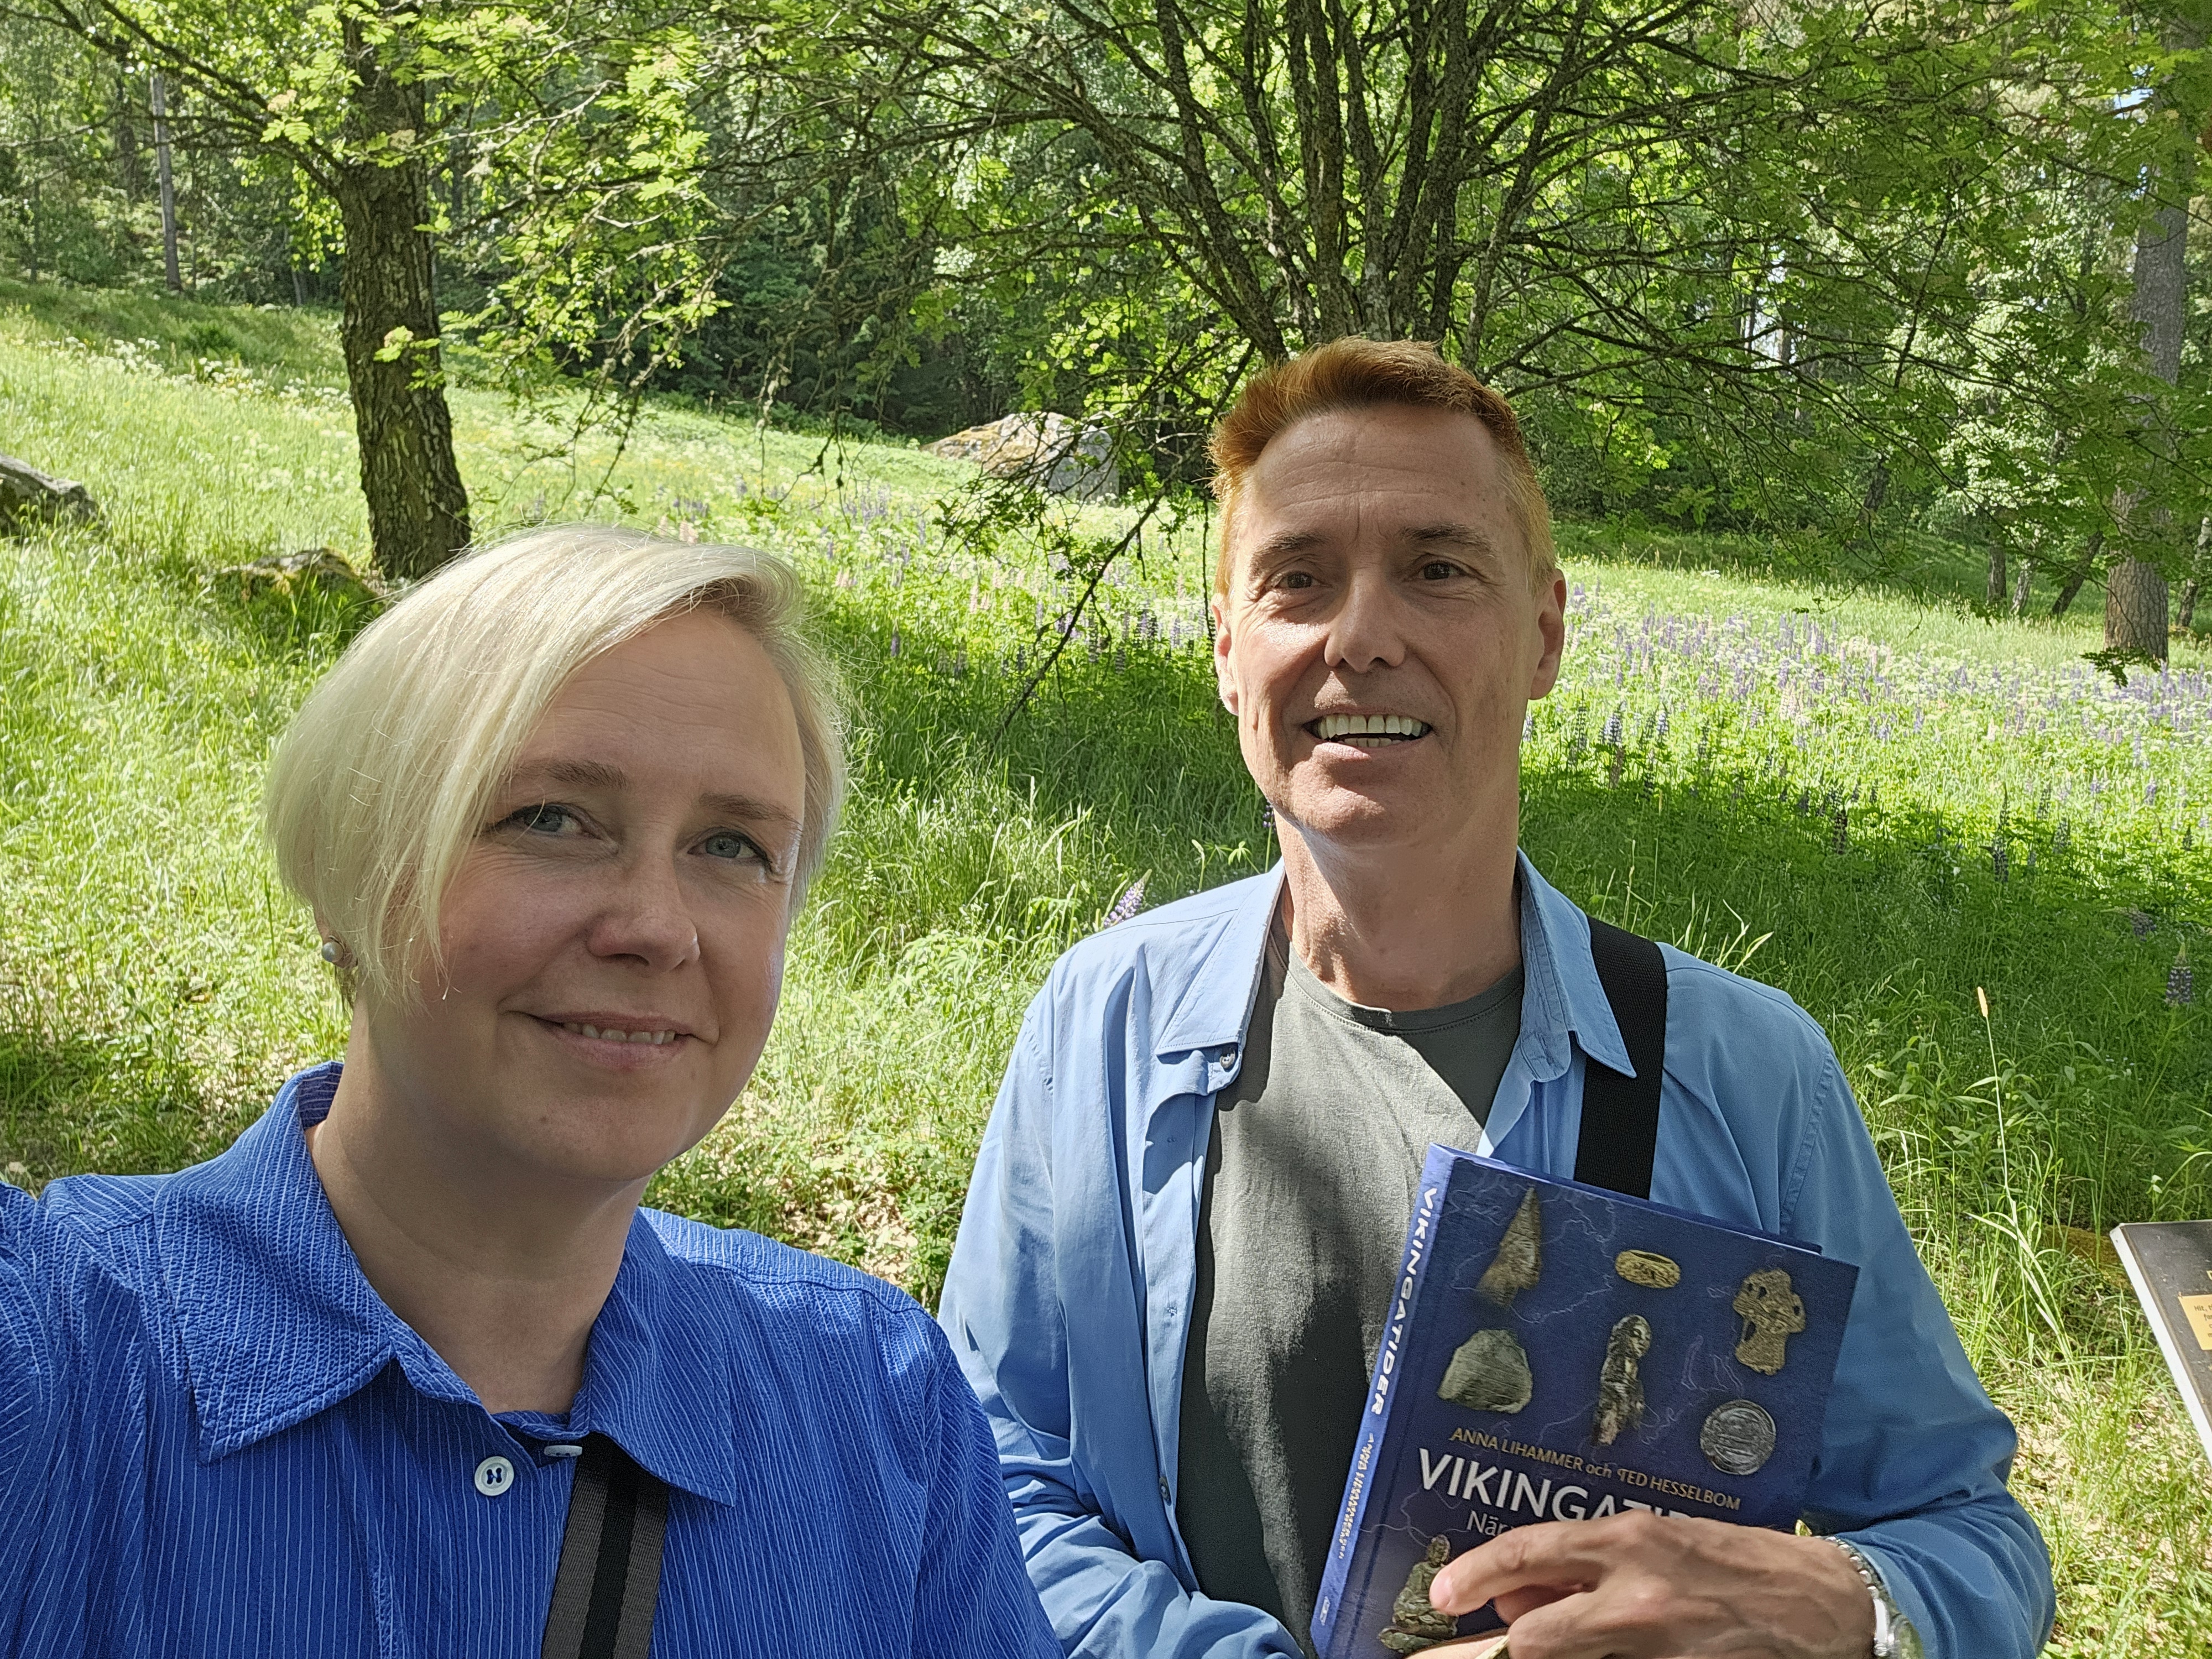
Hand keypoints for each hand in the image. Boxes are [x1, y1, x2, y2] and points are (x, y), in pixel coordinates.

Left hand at [1425, 1512, 1875, 1657]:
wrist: (1823, 1603)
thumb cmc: (1736, 1560)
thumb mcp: (1656, 1540)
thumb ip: (1586, 1564)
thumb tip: (1520, 1590)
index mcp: (1629, 1541)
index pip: (1529, 1554)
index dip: (1476, 1575)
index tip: (1442, 1594)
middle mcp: (1636, 1597)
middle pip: (1535, 1639)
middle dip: (1501, 1645)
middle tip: (1474, 1644)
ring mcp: (1657, 1649)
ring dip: (1545, 1655)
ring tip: (1547, 1640)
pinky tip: (1595, 1653)